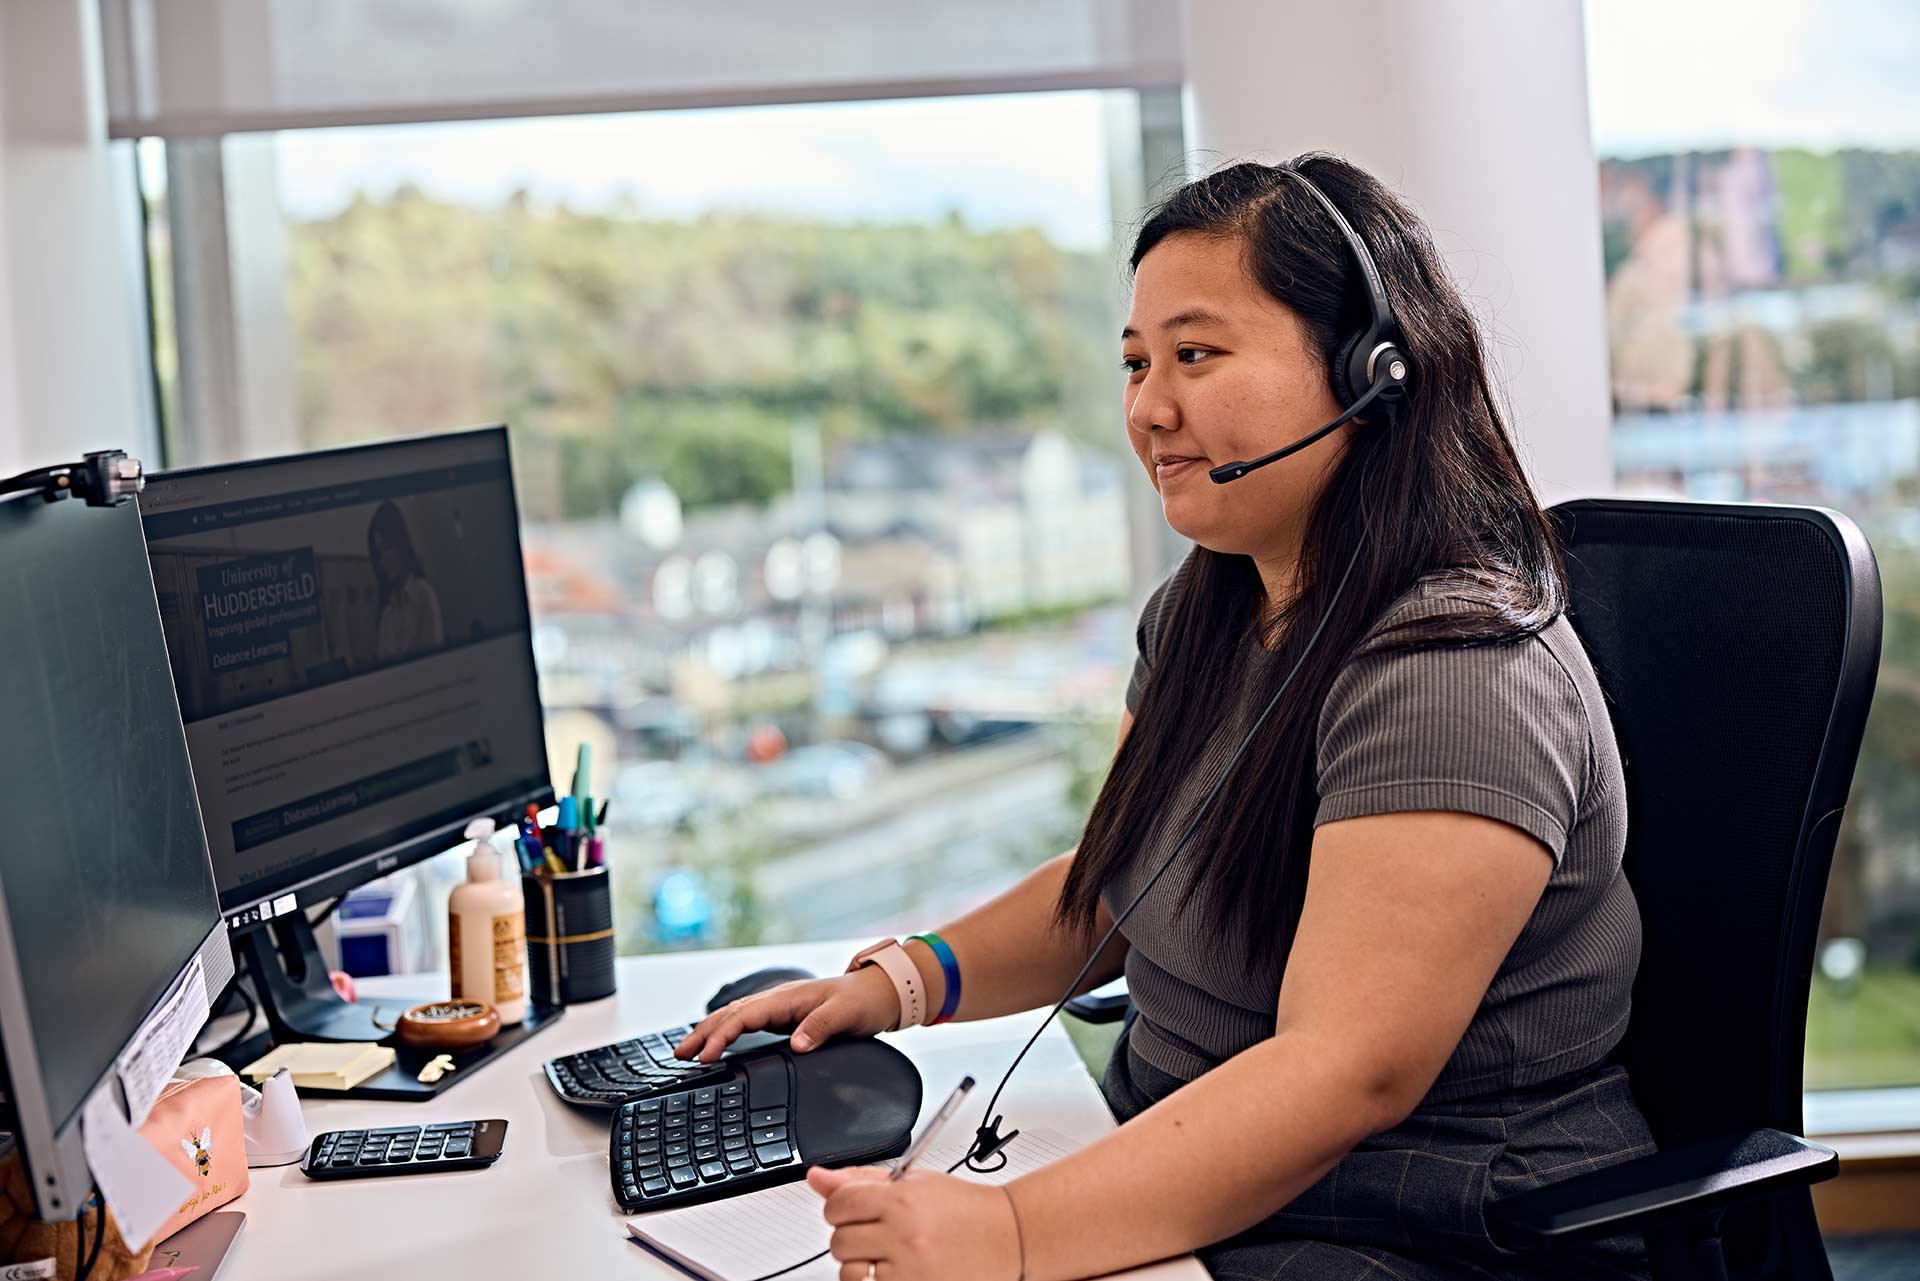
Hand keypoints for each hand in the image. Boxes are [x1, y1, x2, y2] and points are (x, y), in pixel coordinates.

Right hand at [674, 968, 899, 1061]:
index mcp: (788, 998)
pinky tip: (716, 1043)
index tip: (706, 1056)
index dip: (723, 1036)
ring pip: (735, 1017)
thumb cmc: (863, 1001)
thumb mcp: (845, 1015)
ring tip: (686, 1051)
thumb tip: (797, 1044)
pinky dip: (726, 1031)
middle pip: (731, 1014)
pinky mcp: (783, 1017)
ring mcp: (779, 1007)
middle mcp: (778, 1000)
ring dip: (709, 1032)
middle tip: (680, 1055)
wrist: (879, 992)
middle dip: (703, 1033)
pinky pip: (746, 1023)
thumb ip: (820, 1028)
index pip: (745, 1016)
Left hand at [811, 1165, 1022, 1280]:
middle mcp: (903, 1235)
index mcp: (901, 1200)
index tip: (850, 1209)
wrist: (1008, 1237)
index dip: (839, 1206)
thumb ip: (862, 1179)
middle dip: (850, 1235)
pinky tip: (893, 1271)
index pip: (838, 1203)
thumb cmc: (966, 1209)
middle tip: (873, 1231)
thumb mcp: (916, 1181)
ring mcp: (908, 1270)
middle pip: (838, 1240)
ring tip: (882, 1255)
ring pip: (849, 1272)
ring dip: (858, 1264)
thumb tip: (817, 1177)